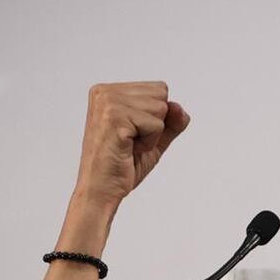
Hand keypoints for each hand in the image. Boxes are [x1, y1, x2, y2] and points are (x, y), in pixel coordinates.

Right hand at [73, 81, 190, 210]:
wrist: (102, 191)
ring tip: (129, 146)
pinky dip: (149, 142)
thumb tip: (178, 106)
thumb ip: (172, 120)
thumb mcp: (155, 138)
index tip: (133, 133)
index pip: (159, 88)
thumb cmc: (123, 166)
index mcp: (109, 91)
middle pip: (161, 94)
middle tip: (131, 142)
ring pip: (161, 108)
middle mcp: (105, 92)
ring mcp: (108, 103)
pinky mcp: (115, 118)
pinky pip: (156, 125)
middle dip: (155, 123)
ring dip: (152, 134)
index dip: (155, 117)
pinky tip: (128, 150)